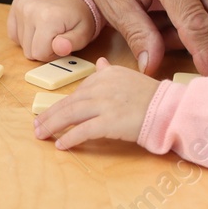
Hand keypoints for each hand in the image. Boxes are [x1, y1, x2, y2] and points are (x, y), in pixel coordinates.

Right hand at [7, 0, 96, 60]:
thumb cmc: (79, 15)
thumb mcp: (84, 32)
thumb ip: (72, 42)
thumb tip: (59, 48)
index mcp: (49, 18)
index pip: (40, 54)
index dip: (52, 54)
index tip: (61, 44)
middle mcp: (30, 10)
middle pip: (29, 51)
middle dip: (43, 49)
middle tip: (55, 38)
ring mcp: (21, 6)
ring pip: (21, 43)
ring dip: (34, 42)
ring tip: (48, 30)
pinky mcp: (16, 4)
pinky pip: (13, 33)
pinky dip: (24, 35)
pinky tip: (36, 27)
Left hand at [33, 57, 159, 149]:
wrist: (171, 109)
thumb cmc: (152, 97)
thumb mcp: (129, 77)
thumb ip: (110, 72)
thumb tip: (99, 63)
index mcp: (105, 75)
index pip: (78, 91)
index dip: (62, 104)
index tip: (50, 112)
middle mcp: (102, 86)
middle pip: (69, 102)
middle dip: (50, 115)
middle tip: (36, 125)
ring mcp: (105, 104)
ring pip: (71, 114)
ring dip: (53, 125)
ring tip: (41, 134)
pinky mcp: (110, 122)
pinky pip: (84, 130)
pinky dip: (70, 138)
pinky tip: (61, 145)